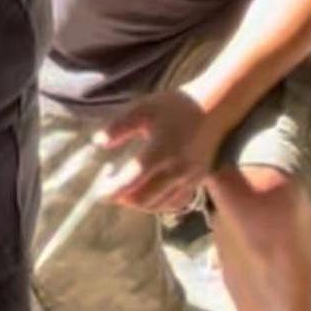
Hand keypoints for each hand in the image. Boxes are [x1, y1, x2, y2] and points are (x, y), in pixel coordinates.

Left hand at [97, 86, 225, 215]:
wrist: (213, 108)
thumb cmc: (175, 106)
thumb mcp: (143, 108)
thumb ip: (119, 126)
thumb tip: (97, 143)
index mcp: (160, 151)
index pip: (131, 180)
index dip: (112, 189)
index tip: (98, 191)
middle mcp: (175, 170)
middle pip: (143, 199)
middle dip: (123, 198)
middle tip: (110, 188)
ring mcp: (188, 179)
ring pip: (158, 204)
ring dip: (138, 202)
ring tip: (126, 191)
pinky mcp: (196, 182)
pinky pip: (174, 203)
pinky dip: (157, 204)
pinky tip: (148, 193)